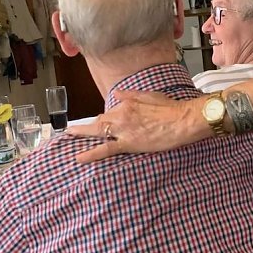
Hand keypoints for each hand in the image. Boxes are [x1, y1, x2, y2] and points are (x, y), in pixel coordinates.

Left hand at [67, 90, 202, 163]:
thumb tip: (117, 94)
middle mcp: (121, 115)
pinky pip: (106, 149)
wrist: (182, 120)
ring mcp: (123, 130)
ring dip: (82, 134)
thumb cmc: (171, 108)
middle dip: (85, 127)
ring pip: (98, 132)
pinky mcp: (128, 144)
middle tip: (72, 131)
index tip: (102, 123)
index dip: (106, 119)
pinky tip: (79, 157)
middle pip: (99, 122)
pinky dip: (91, 153)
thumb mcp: (149, 95)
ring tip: (70, 137)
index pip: (110, 112)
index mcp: (126, 103)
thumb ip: (130, 95)